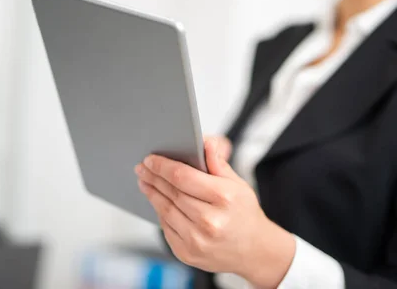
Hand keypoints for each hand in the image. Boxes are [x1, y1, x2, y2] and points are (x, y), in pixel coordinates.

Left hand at [136, 136, 295, 287]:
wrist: (254, 251)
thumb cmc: (245, 214)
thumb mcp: (238, 184)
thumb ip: (218, 163)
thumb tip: (204, 143)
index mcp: (224, 198)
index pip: (183, 176)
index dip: (163, 166)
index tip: (151, 159)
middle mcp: (210, 220)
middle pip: (172, 192)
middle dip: (153, 177)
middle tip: (142, 167)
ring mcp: (197, 239)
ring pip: (165, 210)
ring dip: (152, 193)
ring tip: (145, 181)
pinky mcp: (187, 253)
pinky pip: (166, 228)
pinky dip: (160, 212)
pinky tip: (157, 201)